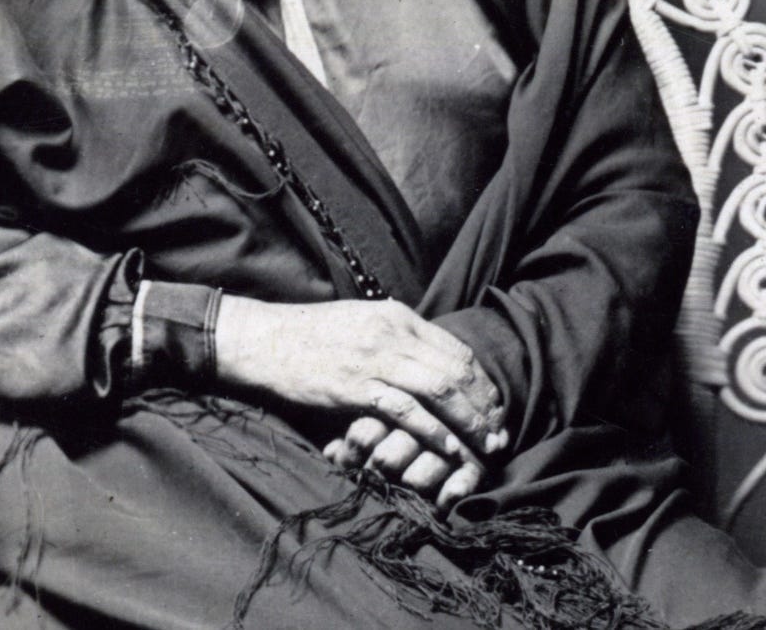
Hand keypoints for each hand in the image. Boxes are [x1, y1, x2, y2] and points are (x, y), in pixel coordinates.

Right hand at [215, 297, 507, 496]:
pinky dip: (432, 431)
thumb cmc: (313, 335)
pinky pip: (405, 411)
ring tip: (485, 445)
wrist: (266, 340)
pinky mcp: (354, 388)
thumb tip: (430, 358)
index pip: (456, 349)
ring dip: (468, 421)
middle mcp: (394, 335)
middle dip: (483, 405)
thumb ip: (398, 336)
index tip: (495, 407)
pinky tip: (448, 448)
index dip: (481, 382)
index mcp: (399, 317)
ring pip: (438, 390)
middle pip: (455, 370)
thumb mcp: (363, 322)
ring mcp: (375, 360)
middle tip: (500, 433)